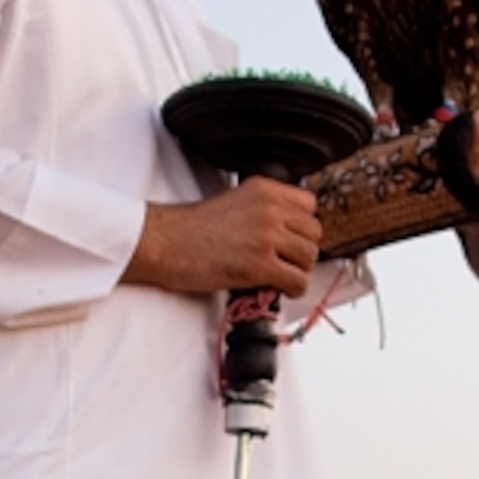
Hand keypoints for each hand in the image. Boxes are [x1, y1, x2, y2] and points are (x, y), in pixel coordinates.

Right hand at [124, 179, 321, 295]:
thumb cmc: (189, 227)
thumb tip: (286, 232)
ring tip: (278, 275)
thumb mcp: (233, 201)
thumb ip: (262, 209)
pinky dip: (292, 289)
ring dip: (297, 270)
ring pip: (309, 258)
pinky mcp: (261, 265)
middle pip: (314, 233)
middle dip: (302, 250)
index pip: (309, 204)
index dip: (302, 225)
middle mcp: (270, 209)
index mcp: (264, 189)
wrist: (164, 242)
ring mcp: (267, 237)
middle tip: (285, 261)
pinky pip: (298, 281)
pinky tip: (276, 288)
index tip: (291, 238)